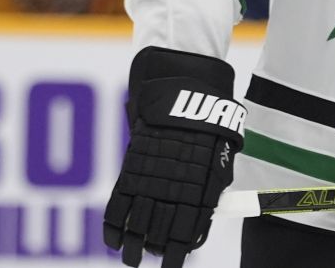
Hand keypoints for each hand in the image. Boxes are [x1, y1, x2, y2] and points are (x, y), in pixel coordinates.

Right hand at [104, 47, 244, 267]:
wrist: (184, 85)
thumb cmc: (208, 119)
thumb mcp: (220, 151)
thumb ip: (213, 183)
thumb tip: (209, 213)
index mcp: (203, 184)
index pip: (191, 228)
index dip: (182, 248)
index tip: (177, 261)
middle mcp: (176, 184)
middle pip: (162, 230)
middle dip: (157, 250)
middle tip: (152, 262)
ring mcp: (151, 176)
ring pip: (139, 222)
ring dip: (135, 245)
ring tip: (133, 261)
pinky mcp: (131, 166)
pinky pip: (118, 202)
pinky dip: (114, 224)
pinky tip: (114, 241)